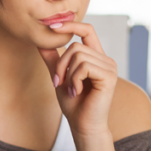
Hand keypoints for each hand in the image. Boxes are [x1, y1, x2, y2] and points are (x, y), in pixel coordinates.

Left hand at [38, 22, 117, 138]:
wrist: (83, 125)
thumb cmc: (74, 104)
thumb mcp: (60, 77)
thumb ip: (53, 59)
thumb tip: (41, 40)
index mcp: (96, 57)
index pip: (87, 30)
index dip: (70, 25)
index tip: (51, 26)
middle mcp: (105, 60)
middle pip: (76, 46)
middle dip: (61, 65)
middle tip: (59, 83)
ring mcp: (110, 67)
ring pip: (79, 55)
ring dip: (67, 74)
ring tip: (71, 89)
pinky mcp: (109, 76)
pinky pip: (84, 67)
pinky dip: (74, 80)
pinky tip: (77, 92)